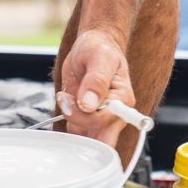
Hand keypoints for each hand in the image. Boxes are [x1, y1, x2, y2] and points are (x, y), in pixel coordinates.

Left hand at [58, 26, 136, 148]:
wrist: (92, 47)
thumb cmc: (100, 49)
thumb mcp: (98, 58)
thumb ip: (96, 80)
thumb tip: (89, 104)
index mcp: (122, 101)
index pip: (105, 122)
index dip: (84, 116)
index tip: (70, 99)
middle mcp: (114, 114)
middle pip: (100, 139)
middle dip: (77, 125)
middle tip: (66, 100)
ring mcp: (100, 119)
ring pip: (88, 140)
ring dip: (70, 123)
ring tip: (65, 97)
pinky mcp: (86, 119)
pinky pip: (78, 135)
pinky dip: (67, 127)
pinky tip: (65, 106)